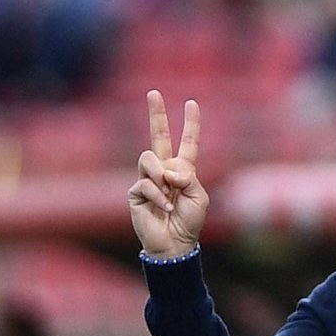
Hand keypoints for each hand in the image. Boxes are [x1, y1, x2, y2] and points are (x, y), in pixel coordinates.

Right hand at [128, 90, 208, 257]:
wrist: (174, 243)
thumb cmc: (189, 221)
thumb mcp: (198, 196)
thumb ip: (187, 176)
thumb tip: (167, 169)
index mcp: (183, 169)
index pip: (187, 142)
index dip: (190, 124)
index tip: (192, 103)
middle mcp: (164, 170)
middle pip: (158, 136)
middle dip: (157, 113)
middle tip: (153, 92)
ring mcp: (148, 179)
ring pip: (149, 158)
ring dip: (162, 177)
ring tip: (170, 194)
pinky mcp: (136, 191)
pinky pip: (146, 183)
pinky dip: (159, 196)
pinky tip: (165, 208)